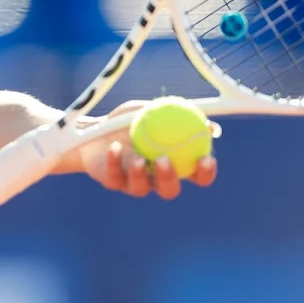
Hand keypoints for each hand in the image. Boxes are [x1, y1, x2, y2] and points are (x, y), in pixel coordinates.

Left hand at [61, 101, 218, 199]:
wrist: (94, 128)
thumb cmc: (128, 121)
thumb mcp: (152, 112)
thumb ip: (177, 117)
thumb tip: (209, 124)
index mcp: (172, 164)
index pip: (196, 176)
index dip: (205, 173)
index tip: (205, 158)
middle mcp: (155, 179)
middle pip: (170, 190)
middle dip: (169, 178)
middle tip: (164, 159)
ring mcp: (134, 183)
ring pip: (142, 189)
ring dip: (141, 174)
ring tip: (138, 157)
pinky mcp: (113, 182)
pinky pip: (115, 177)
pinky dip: (114, 161)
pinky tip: (114, 147)